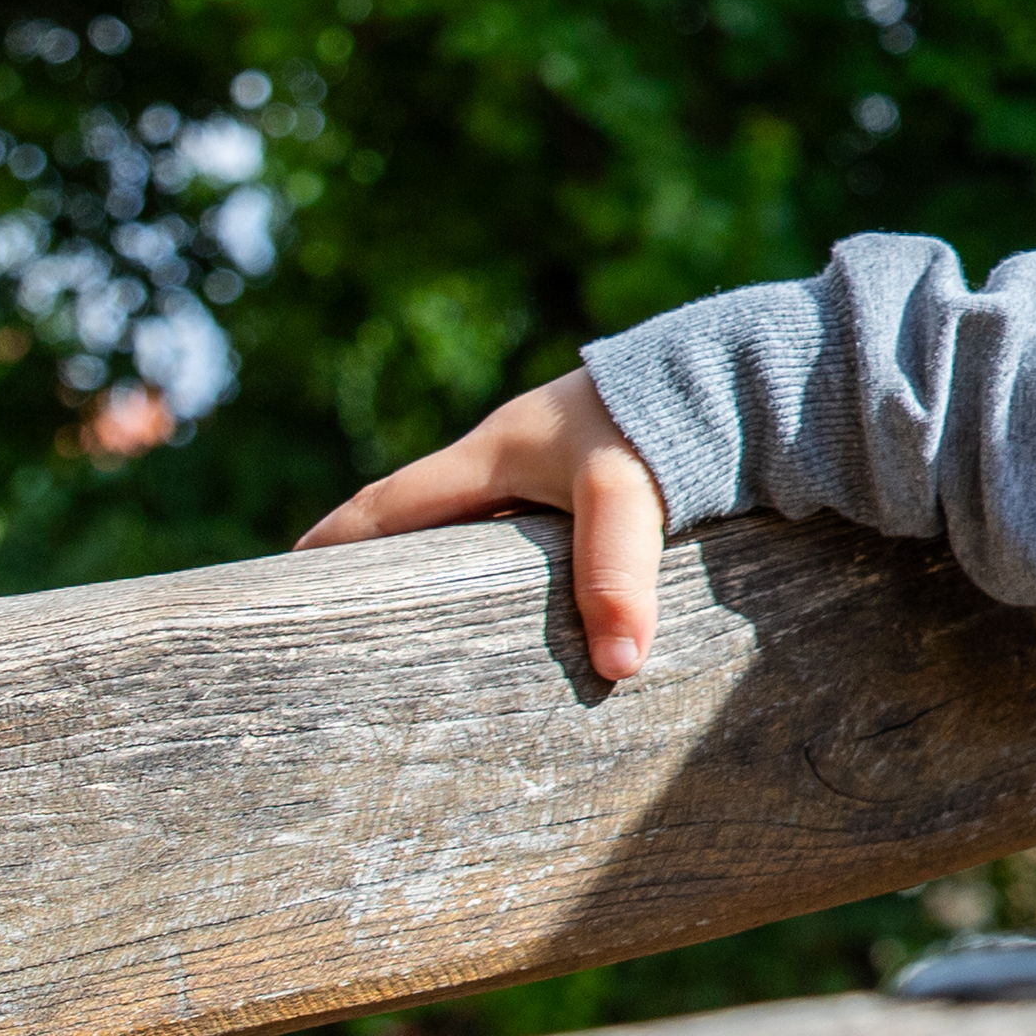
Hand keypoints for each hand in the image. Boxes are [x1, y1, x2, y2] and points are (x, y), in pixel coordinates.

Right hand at [296, 370, 675, 686]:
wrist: (754, 370)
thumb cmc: (670, 419)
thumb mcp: (627, 492)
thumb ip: (614, 572)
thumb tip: (617, 665)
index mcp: (492, 453)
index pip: (386, 508)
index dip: (333, 547)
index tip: (281, 586)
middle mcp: (516, 457)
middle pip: (429, 521)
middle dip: (386, 568)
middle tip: (347, 628)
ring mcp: (560, 466)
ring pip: (488, 531)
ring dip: (459, 573)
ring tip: (433, 638)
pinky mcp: (608, 481)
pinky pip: (545, 535)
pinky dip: (525, 572)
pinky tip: (535, 613)